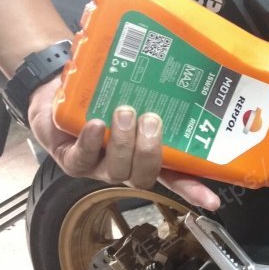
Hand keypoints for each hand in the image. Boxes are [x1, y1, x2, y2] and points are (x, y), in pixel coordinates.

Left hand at [28, 77, 220, 210]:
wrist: (54, 89)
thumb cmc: (99, 92)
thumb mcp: (130, 92)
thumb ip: (154, 91)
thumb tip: (182, 69)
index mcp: (147, 154)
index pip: (176, 177)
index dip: (194, 189)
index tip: (214, 200)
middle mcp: (127, 165)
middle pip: (146, 177)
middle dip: (150, 151)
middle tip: (151, 120)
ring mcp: (100, 166)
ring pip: (118, 171)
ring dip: (123, 143)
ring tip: (124, 112)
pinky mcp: (72, 161)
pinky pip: (84, 159)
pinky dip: (92, 142)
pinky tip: (96, 125)